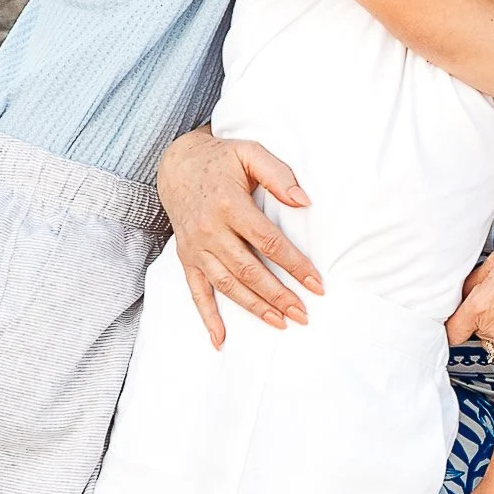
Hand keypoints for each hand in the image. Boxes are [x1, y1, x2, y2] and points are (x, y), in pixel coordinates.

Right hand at [156, 128, 321, 347]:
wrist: (176, 164)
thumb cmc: (221, 159)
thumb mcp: (250, 153)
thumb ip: (279, 175)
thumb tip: (304, 201)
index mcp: (229, 205)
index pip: (268, 242)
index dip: (294, 265)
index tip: (316, 283)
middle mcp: (210, 230)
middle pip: (249, 269)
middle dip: (278, 295)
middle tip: (304, 314)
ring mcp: (196, 247)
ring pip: (227, 285)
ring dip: (254, 307)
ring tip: (281, 323)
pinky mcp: (186, 258)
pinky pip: (196, 292)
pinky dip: (207, 317)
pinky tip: (220, 340)